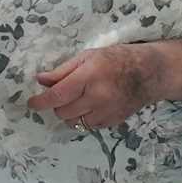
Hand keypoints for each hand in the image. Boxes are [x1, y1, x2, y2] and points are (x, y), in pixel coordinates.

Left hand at [29, 44, 168, 130]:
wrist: (150, 73)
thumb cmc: (117, 59)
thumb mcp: (88, 56)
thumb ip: (63, 71)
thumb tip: (40, 80)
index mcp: (89, 77)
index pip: (57, 95)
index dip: (40, 101)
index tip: (31, 103)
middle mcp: (97, 97)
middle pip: (62, 112)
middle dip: (57, 104)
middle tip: (64, 94)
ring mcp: (105, 112)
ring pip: (74, 122)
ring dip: (70, 113)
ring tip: (78, 100)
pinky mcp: (112, 122)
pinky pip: (88, 126)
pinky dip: (84, 118)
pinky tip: (92, 106)